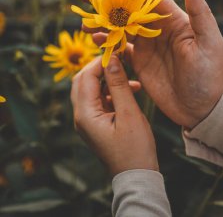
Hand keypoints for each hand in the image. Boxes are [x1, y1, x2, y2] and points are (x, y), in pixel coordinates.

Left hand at [71, 55, 158, 175]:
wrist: (136, 176)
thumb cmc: (135, 148)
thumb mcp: (129, 113)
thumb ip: (119, 84)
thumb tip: (112, 60)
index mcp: (85, 114)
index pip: (86, 77)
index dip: (100, 61)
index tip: (116, 50)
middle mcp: (81, 116)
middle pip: (83, 81)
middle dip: (100, 67)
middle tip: (120, 58)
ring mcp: (88, 121)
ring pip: (92, 89)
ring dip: (108, 79)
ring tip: (129, 75)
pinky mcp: (96, 123)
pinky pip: (100, 100)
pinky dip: (112, 91)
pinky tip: (131, 89)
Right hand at [78, 0, 222, 129]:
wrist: (201, 108)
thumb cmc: (209, 74)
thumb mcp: (209, 43)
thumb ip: (200, 13)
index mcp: (173, 19)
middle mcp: (156, 29)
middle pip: (127, 9)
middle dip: (105, 0)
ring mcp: (146, 46)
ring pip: (118, 28)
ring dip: (100, 22)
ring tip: (83, 20)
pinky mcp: (139, 62)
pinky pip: (118, 49)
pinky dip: (104, 43)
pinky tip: (93, 39)